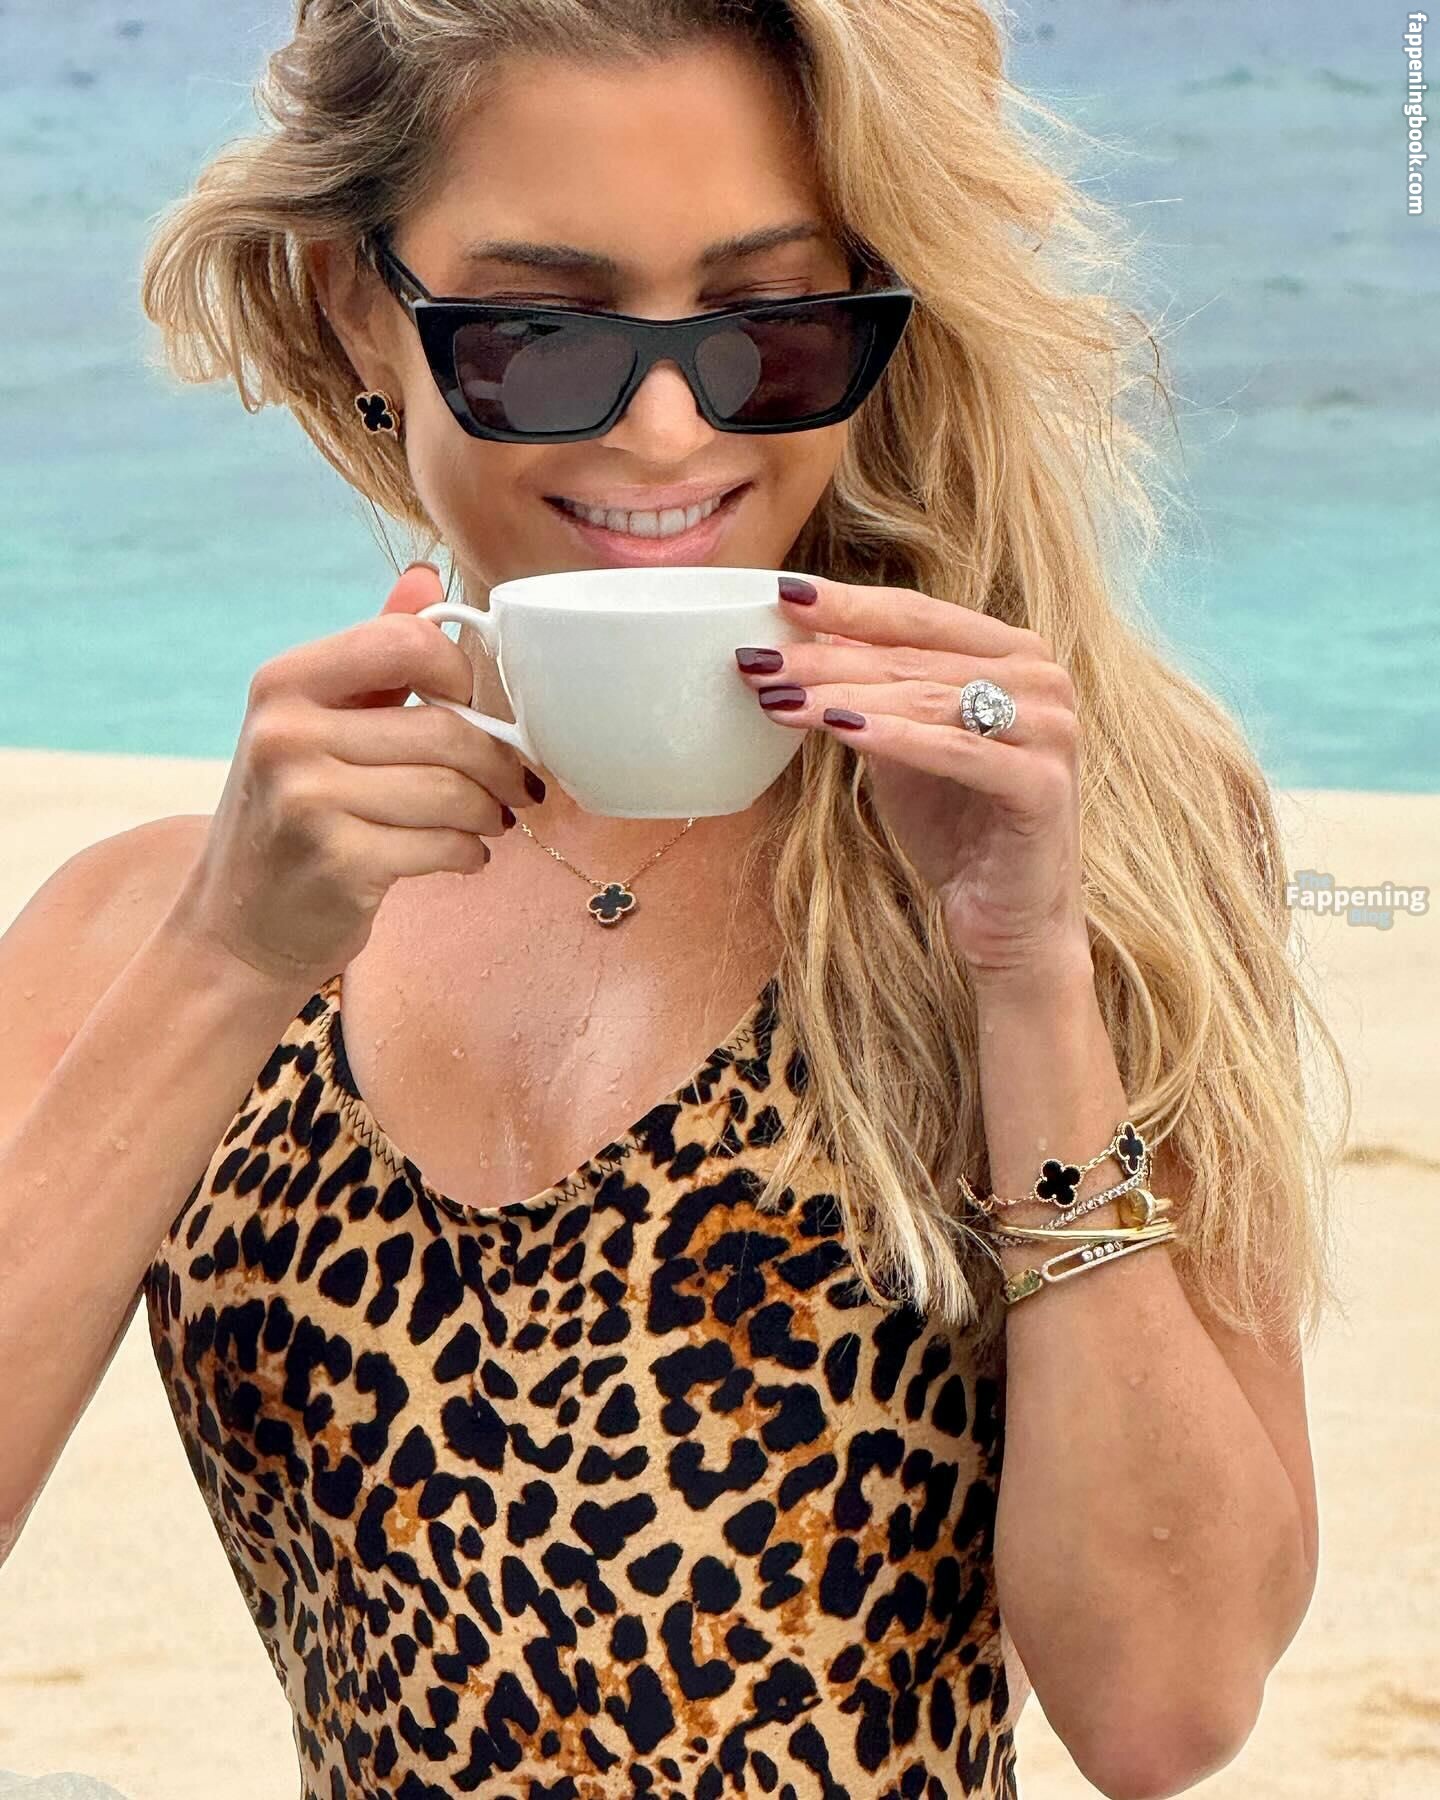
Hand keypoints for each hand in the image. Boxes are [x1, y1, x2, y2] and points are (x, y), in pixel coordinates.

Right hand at [173, 565, 543, 993]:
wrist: (238, 924)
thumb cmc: (293, 814)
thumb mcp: (316, 722)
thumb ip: (373, 653)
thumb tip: (426, 576)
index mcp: (284, 683)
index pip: (404, 641)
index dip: (461, 671)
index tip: (477, 705)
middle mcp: (285, 734)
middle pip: (446, 729)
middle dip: (499, 763)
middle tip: (516, 785)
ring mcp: (307, 800)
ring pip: (454, 792)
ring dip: (490, 813)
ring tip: (490, 821)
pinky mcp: (337, 862)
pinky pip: (444, 845)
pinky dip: (469, 853)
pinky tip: (463, 855)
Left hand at [733, 574, 1088, 982]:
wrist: (1007, 920)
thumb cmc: (956, 828)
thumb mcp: (900, 746)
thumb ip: (869, 691)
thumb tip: (803, 639)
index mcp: (1012, 655)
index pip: (919, 615)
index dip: (849, 604)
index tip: (780, 594)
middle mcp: (1041, 678)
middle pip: (915, 655)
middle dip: (828, 655)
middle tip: (759, 658)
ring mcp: (1049, 728)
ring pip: (929, 697)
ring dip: (845, 694)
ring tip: (780, 696)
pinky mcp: (1041, 784)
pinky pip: (955, 751)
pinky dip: (895, 737)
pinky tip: (841, 728)